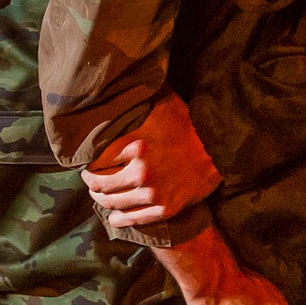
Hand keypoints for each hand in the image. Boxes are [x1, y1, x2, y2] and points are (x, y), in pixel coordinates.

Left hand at [80, 90, 220, 225]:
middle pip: (101, 184)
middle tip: (89, 180)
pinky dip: (119, 218)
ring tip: (99, 195)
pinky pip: (132, 218)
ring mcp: (152, 193)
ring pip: (113, 203)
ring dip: (102, 200)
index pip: (98, 160)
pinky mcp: (164, 209)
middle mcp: (141, 172)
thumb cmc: (189, 125)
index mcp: (136, 145)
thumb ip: (140, 99)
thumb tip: (121, 85)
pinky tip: (114, 216)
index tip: (86, 162)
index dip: (88, 163)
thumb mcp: (163, 106)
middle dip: (91, 183)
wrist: (219, 152)